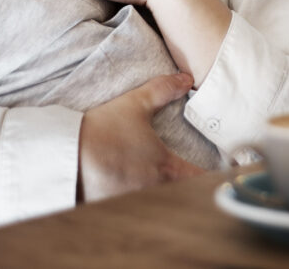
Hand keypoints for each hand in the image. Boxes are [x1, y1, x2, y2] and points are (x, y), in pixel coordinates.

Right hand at [78, 72, 203, 201]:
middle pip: (182, 194)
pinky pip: (135, 210)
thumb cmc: (102, 130)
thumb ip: (162, 90)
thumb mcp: (134, 104)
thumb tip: (186, 78)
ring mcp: (134, 202)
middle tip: (187, 175)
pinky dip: (137, 201)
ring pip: (159, 203)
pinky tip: (129, 190)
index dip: (215, 176)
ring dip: (162, 194)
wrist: (65, 154)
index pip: (202, 179)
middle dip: (186, 185)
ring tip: (157, 183)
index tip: (223, 171)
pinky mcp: (114, 209)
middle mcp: (154, 189)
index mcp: (165, 167)